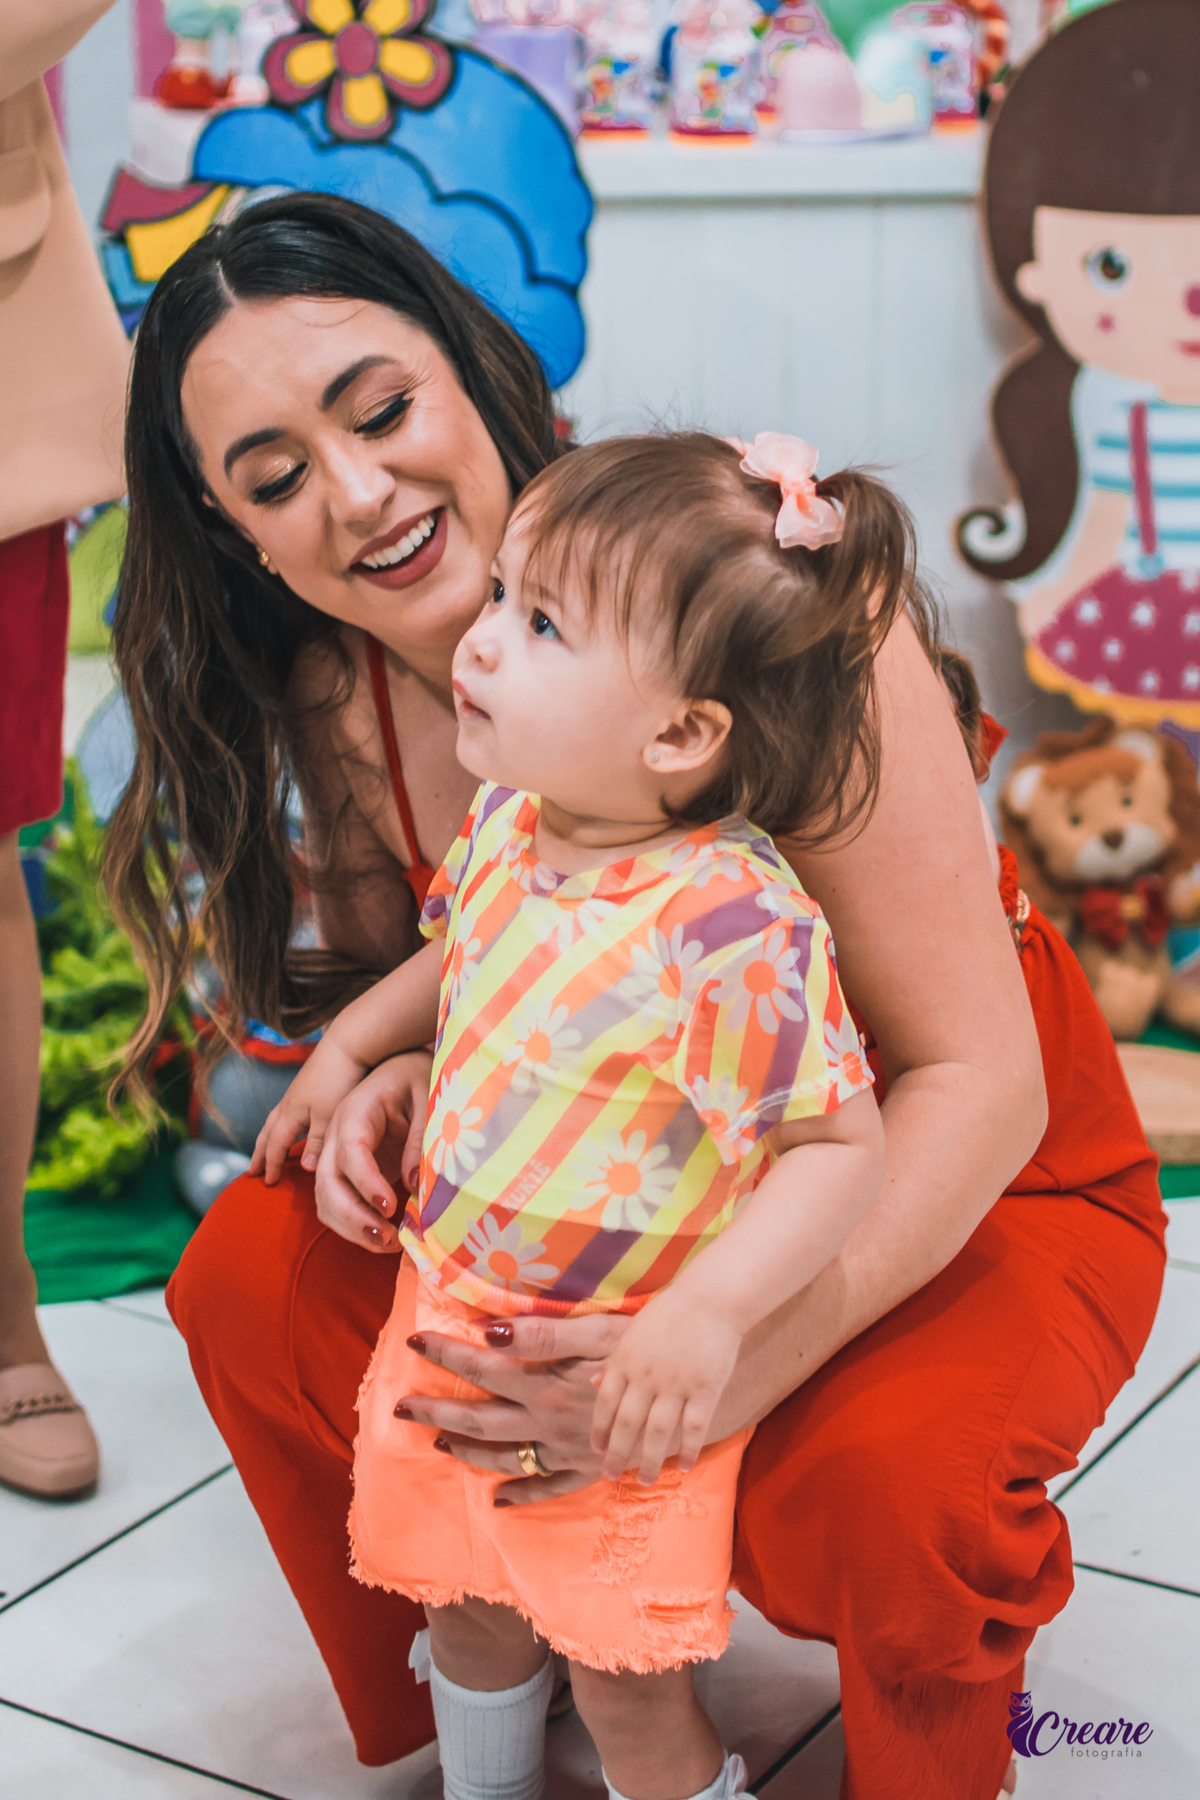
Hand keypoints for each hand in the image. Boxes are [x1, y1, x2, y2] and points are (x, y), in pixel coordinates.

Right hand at [249, 1038, 366, 1183]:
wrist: (347, 1044)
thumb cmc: (339, 1082)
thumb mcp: (328, 1117)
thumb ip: (316, 1143)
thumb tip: (303, 1168)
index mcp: (290, 1114)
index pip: (275, 1146)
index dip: (271, 1165)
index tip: (267, 1183)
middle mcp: (288, 1104)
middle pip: (268, 1134)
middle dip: (260, 1154)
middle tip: (251, 1171)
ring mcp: (296, 1093)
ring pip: (275, 1121)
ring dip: (267, 1138)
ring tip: (264, 1149)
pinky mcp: (307, 1085)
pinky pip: (286, 1111)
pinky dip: (281, 1125)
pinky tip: (290, 1124)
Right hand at [312, 1052, 431, 1252]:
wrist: (401, 1069)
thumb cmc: (416, 1081)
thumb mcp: (426, 1100)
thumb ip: (420, 1140)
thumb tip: (414, 1184)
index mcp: (355, 1110)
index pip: (350, 1151)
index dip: (366, 1182)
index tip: (390, 1208)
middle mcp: (335, 1133)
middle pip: (327, 1180)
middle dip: (354, 1215)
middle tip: (389, 1239)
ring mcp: (334, 1153)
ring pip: (325, 1197)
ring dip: (351, 1227)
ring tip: (388, 1245)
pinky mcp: (342, 1170)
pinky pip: (333, 1202)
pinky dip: (351, 1225)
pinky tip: (380, 1238)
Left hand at [397, 1313, 634, 1502]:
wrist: (697, 1391)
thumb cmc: (647, 1347)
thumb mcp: (598, 1332)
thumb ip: (542, 1336)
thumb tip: (493, 1334)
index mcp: (545, 1385)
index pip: (482, 1368)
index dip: (446, 1354)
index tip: (414, 1343)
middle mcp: (549, 1422)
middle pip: (480, 1420)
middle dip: (437, 1413)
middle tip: (401, 1410)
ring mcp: (568, 1450)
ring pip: (506, 1457)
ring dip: (468, 1452)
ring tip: (439, 1445)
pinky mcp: (590, 1468)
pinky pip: (550, 1488)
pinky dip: (523, 1495)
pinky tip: (502, 1501)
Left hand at [591, 1291, 741, 1483]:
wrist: (710, 1299)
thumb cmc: (670, 1312)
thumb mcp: (631, 1330)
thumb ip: (613, 1359)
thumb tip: (591, 1381)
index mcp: (625, 1361)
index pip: (606, 1403)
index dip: (600, 1430)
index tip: (597, 1450)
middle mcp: (646, 1377)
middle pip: (628, 1424)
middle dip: (617, 1454)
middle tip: (611, 1475)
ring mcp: (676, 1385)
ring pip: (659, 1433)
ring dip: (650, 1460)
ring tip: (646, 1480)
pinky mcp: (705, 1389)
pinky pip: (694, 1427)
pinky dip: (689, 1449)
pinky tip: (684, 1466)